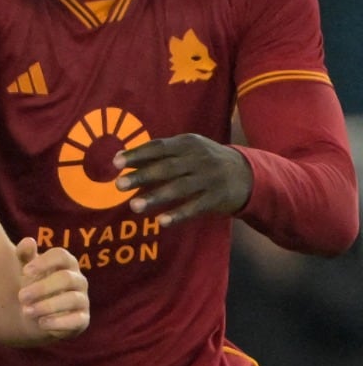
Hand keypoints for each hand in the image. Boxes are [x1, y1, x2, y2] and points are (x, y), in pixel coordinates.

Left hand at [14, 238, 88, 340]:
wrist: (34, 314)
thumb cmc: (33, 284)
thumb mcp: (26, 270)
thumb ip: (25, 255)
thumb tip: (28, 241)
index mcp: (66, 263)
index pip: (61, 255)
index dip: (44, 262)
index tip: (25, 271)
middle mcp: (78, 280)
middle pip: (66, 278)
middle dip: (42, 288)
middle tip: (20, 296)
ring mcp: (82, 300)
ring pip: (72, 299)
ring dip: (47, 305)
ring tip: (26, 311)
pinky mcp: (82, 320)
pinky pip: (77, 320)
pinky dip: (59, 323)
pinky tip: (41, 323)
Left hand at [113, 134, 251, 226]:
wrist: (248, 174)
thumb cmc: (206, 161)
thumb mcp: (189, 150)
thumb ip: (161, 154)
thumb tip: (124, 160)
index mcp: (189, 143)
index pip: (159, 147)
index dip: (137, 154)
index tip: (116, 163)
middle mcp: (199, 159)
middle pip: (166, 168)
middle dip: (141, 176)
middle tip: (118, 185)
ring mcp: (210, 179)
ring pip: (179, 188)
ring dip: (155, 197)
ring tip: (134, 206)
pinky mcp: (217, 198)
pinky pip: (195, 207)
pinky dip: (178, 214)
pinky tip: (161, 222)